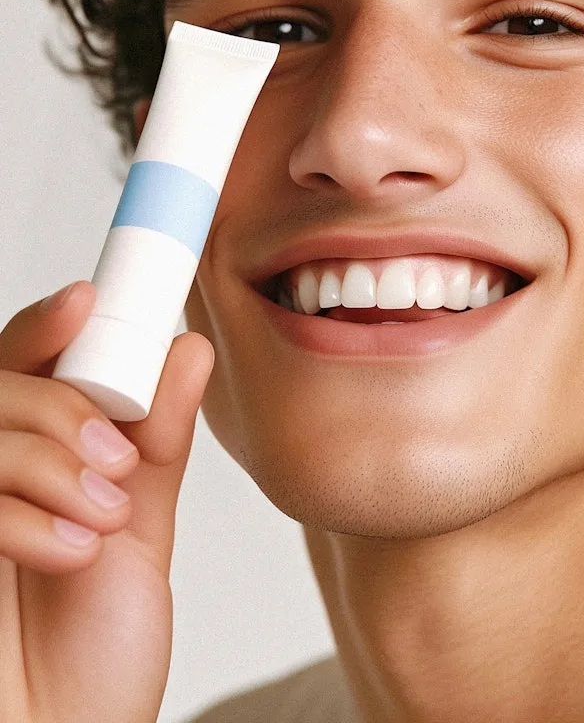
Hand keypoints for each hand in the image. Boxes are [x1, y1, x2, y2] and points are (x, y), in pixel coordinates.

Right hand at [0, 280, 213, 722]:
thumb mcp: (140, 533)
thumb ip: (157, 444)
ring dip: (52, 464)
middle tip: (116, 455)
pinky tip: (74, 552)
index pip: (28, 362)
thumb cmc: (94, 650)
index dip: (50, 322)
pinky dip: (27, 519)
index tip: (89, 299)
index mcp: (38, 456)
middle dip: (60, 404)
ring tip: (106, 517)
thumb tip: (190, 350)